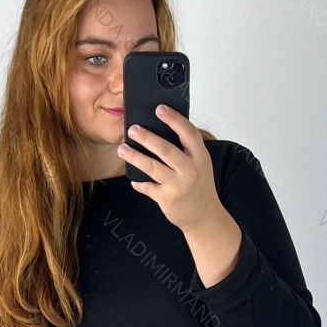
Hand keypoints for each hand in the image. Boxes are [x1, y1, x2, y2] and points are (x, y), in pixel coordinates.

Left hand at [118, 106, 224, 232]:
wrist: (205, 216)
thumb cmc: (199, 186)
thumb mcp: (200, 164)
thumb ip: (187, 150)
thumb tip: (159, 130)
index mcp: (200, 157)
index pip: (188, 133)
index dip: (174, 119)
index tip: (160, 109)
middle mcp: (190, 170)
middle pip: (165, 149)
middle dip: (147, 137)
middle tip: (132, 129)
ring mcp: (178, 185)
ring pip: (152, 167)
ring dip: (135, 157)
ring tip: (122, 149)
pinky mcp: (168, 199)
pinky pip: (148, 188)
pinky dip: (139, 183)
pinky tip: (134, 180)